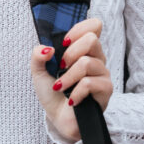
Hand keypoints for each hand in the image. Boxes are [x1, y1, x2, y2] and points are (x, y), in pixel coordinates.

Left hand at [30, 18, 111, 142]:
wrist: (59, 118)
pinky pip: (90, 83)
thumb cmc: (53, 93)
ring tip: (61, 87)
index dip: (79, 29)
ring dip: (68, 77)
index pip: (94, 26)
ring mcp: (102, 73)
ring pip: (87, 63)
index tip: (64, 43)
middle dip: (70, 53)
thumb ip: (38, 56)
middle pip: (92, 39)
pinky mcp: (105, 90)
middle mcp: (96, 58)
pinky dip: (75, 92)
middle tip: (60, 67)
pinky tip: (71, 100)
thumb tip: (47, 49)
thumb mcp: (39, 72)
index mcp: (83, 49)